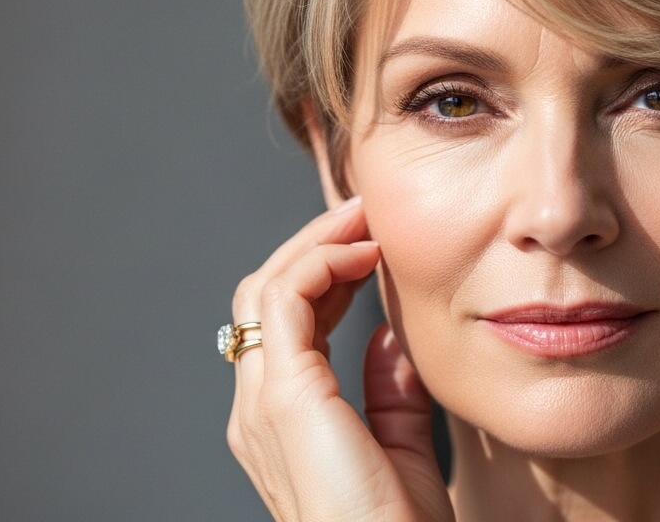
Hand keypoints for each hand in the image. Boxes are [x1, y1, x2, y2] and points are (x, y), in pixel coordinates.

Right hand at [226, 197, 453, 521]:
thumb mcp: (400, 446)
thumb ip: (390, 393)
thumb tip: (390, 338)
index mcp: (283, 419)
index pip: (286, 323)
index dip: (324, 274)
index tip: (371, 245)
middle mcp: (259, 408)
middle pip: (264, 297)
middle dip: (312, 247)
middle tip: (363, 214)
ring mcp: (263, 403)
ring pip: (266, 289)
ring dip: (315, 244)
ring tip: (363, 218)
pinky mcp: (285, 398)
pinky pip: (283, 303)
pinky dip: (319, 263)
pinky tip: (362, 252)